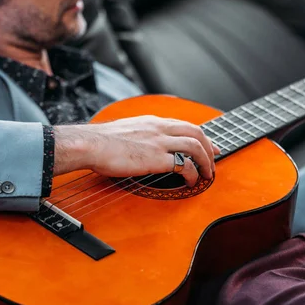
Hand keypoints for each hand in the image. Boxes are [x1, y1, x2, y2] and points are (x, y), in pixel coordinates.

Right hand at [53, 116, 219, 185]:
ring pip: (195, 147)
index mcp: (152, 122)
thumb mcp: (125, 131)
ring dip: (206, 162)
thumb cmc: (99, 142)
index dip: (201, 136)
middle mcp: (159, 128)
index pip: (184, 125)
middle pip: (196, 133)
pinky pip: (184, 166)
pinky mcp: (156, 158)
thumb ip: (139, 136)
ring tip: (208, 175)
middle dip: (210, 148)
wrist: (89, 144)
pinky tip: (191, 182)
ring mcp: (159, 142)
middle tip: (215, 160)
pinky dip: (193, 175)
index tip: (209, 145)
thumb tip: (142, 147)